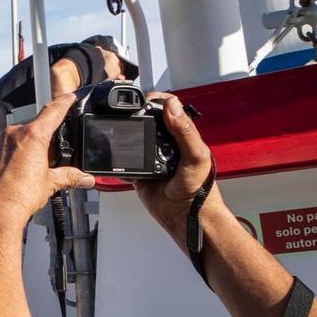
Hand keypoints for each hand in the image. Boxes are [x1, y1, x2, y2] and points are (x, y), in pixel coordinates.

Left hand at [0, 94, 94, 223]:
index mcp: (32, 136)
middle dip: (44, 139)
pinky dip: (11, 155)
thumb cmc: (18, 197)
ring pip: (17, 137)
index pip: (53, 111)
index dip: (64, 102)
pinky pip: (2, 148)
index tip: (69, 97)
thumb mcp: (50, 184)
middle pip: (34, 127)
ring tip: (31, 170)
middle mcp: (12, 134)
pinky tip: (15, 173)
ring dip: (26, 147)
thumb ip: (69, 176)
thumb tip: (84, 178)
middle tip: (50, 158)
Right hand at [132, 93, 219, 233]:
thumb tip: (172, 106)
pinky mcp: (139, 172)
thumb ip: (185, 131)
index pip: (170, 109)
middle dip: (138, 113)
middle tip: (127, 111)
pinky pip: (125, 160)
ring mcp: (152, 157)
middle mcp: (167, 144)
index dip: (157, 100)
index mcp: (183, 135)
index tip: (145, 99)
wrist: (186, 217)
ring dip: (127, 133)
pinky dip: (119, 157)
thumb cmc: (199, 190)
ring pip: (135, 138)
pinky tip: (116, 151)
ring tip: (119, 126)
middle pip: (149, 120)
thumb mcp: (196, 156)